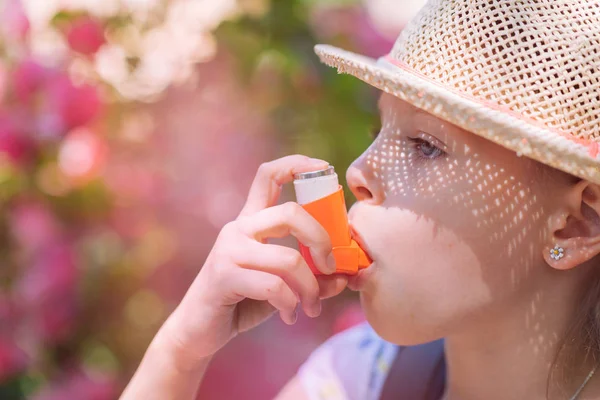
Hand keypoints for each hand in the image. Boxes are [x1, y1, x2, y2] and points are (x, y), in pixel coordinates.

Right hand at [159, 155, 348, 365]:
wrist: (199, 330)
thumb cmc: (242, 301)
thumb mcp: (283, 285)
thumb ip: (312, 276)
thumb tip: (346, 276)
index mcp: (251, 221)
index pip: (268, 175)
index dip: (297, 164)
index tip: (325, 169)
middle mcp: (239, 228)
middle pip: (290, 212)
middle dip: (322, 241)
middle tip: (331, 268)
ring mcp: (229, 250)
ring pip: (289, 259)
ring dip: (310, 290)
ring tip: (311, 308)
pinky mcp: (223, 275)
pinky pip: (274, 286)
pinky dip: (291, 305)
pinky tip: (290, 316)